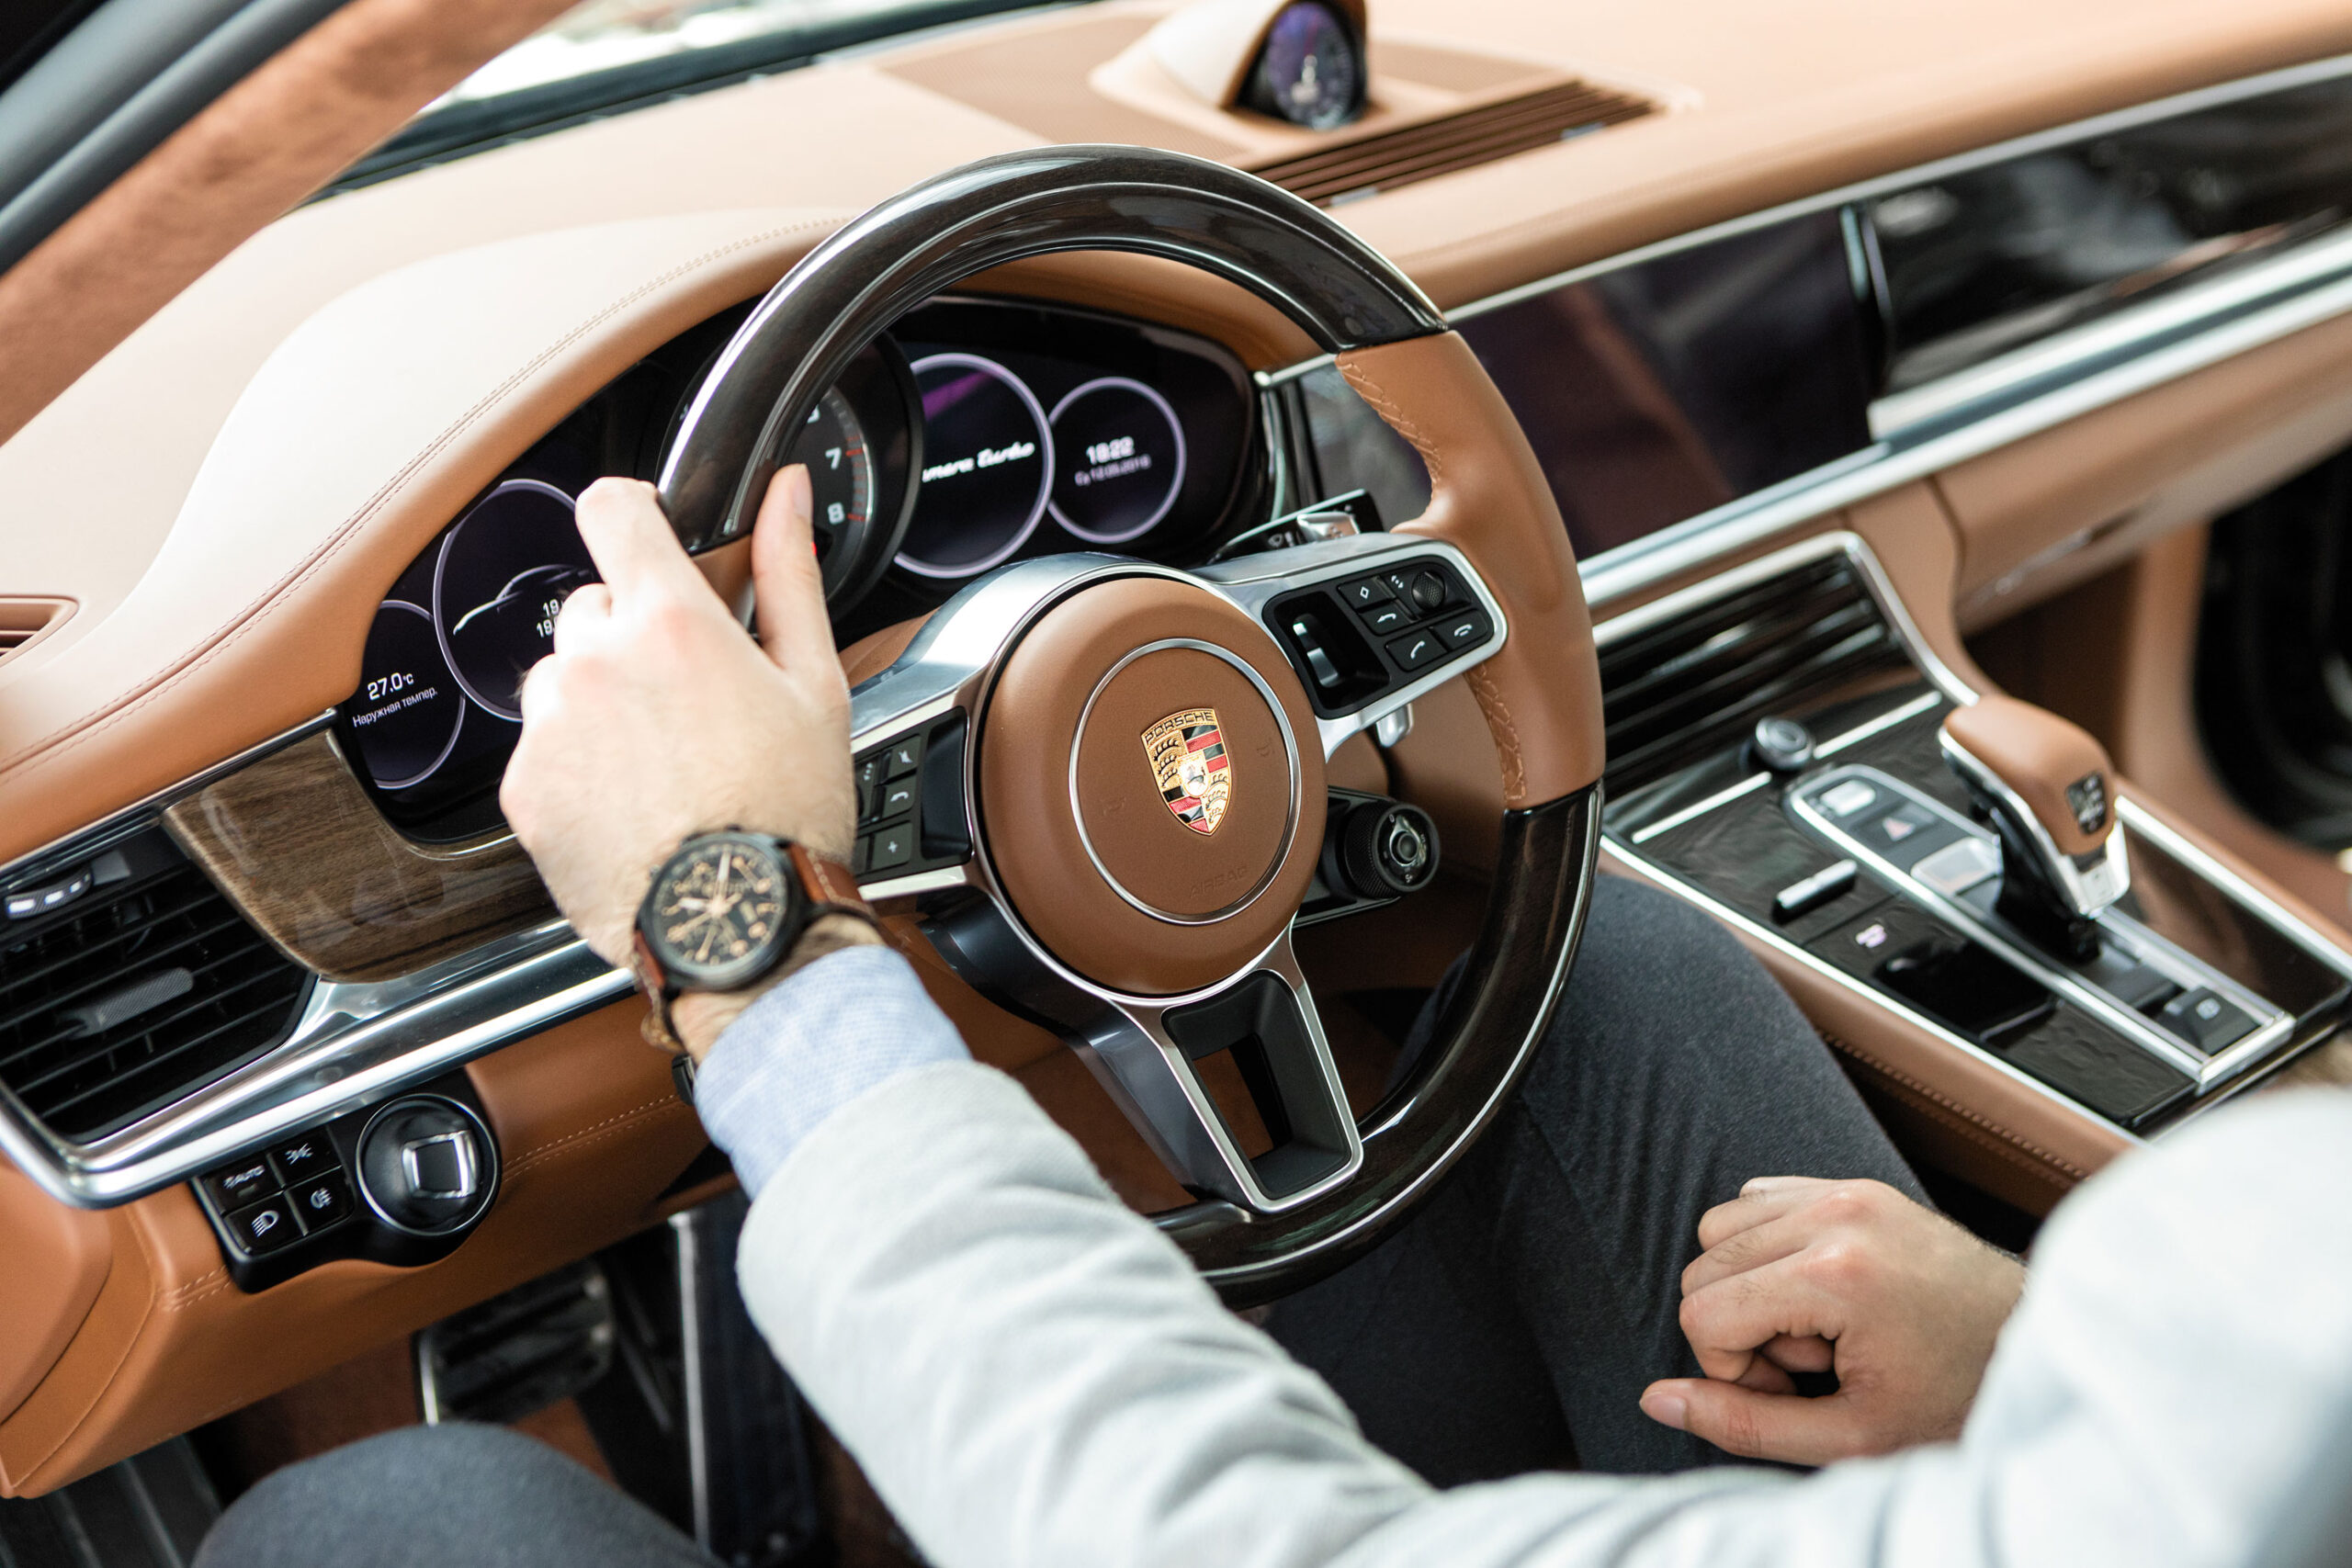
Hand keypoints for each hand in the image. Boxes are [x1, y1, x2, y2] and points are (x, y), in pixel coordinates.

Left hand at [502, 467, 867, 1053]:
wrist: (738, 926)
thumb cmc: (787, 814)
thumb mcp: (814, 683)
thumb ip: (790, 573)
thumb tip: (786, 494)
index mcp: (672, 624)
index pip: (612, 508)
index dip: (632, 511)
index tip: (648, 536)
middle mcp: (596, 663)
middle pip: (593, 606)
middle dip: (634, 637)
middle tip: (689, 699)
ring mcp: (550, 726)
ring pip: (563, 678)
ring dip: (600, 701)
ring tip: (663, 763)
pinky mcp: (524, 788)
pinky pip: (543, 747)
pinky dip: (579, 765)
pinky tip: (636, 802)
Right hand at [1637, 1176, 2025, 1465]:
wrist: (2040, 1349)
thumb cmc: (1960, 1397)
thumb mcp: (1853, 1436)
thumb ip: (1745, 1423)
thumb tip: (1660, 1399)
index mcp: (1836, 1274)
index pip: (1703, 1313)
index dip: (1732, 1369)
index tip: (1794, 1388)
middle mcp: (1835, 1215)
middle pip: (1704, 1268)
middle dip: (1741, 1328)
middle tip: (1812, 1363)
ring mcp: (1845, 1190)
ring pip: (1721, 1229)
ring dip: (1751, 1285)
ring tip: (1819, 1326)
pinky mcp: (1854, 1184)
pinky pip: (1759, 1200)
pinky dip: (1768, 1249)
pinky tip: (1821, 1293)